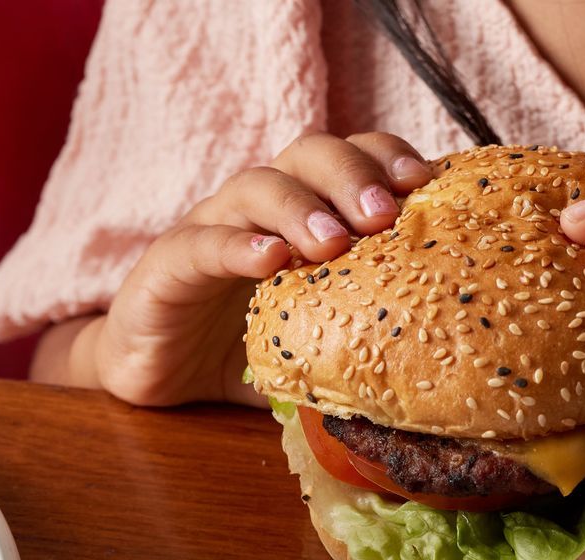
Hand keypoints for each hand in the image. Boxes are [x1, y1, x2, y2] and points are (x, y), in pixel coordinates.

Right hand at [83, 132, 432, 406]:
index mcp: (300, 213)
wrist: (152, 375)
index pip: (350, 159)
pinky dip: (237, 246)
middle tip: (383, 214)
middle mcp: (258, 208)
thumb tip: (432, 378)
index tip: (426, 184)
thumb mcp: (313, 344)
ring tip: (332, 241)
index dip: (387, 159)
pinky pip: (202, 244)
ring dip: (299, 206)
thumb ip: (363, 346)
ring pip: (255, 187)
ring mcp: (211, 228)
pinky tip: (270, 260)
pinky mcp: (167, 264)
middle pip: (307, 155)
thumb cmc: (240, 350)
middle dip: (352, 175)